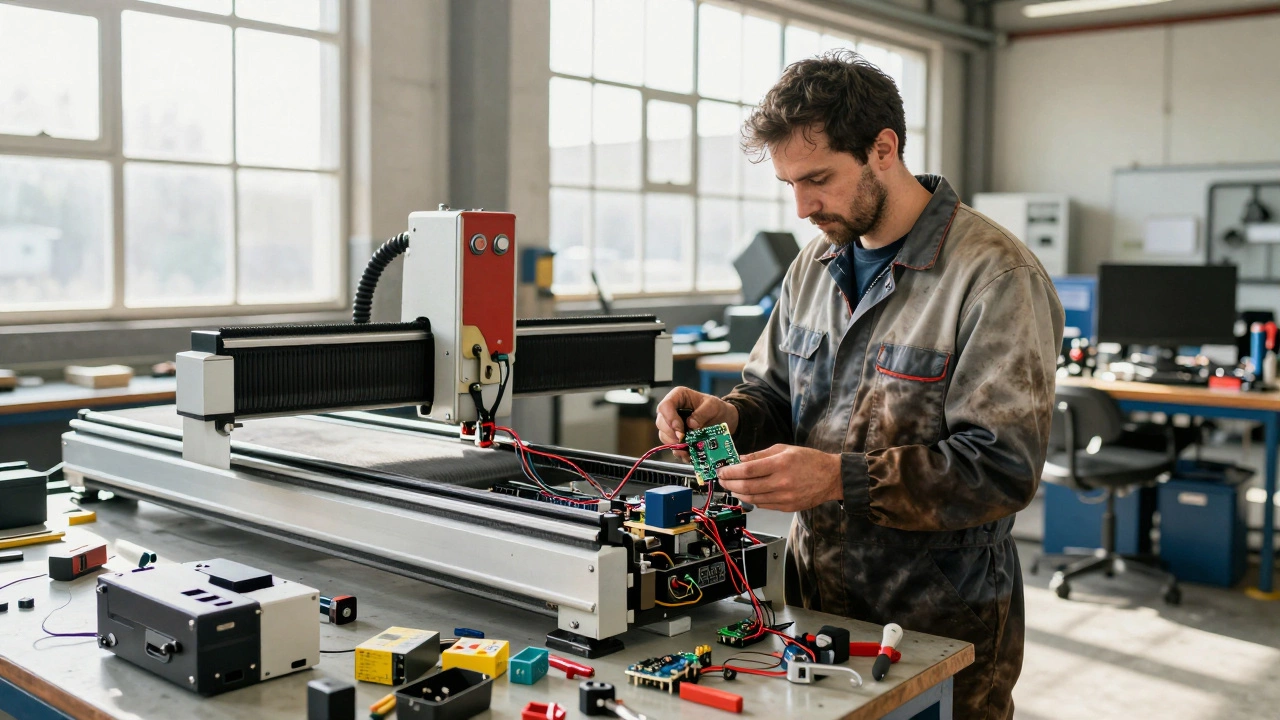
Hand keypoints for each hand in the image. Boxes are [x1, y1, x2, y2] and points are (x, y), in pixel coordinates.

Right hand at [655, 387, 738, 461]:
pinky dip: (679, 451)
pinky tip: (689, 453)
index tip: (681, 431)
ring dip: (675, 444)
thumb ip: (702, 413)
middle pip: (661, 423)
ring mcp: (672, 425)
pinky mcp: (676, 437)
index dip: (670, 420)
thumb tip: (691, 424)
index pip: (665, 407)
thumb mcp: (713, 406)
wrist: (723, 419)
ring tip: (688, 448)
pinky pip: (671, 446)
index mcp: (678, 397)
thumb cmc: (716, 408)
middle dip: (672, 434)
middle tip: (685, 441)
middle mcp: (671, 410)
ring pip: (664, 436)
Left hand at [716, 445, 842, 511]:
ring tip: (731, 487)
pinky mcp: (787, 507)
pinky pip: (763, 505)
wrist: (831, 477)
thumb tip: (740, 459)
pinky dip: (752, 499)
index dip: (730, 471)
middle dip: (729, 483)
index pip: (748, 470)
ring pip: (753, 498)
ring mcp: (784, 497)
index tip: (722, 470)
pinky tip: (747, 493)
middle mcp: (781, 482)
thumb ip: (760, 455)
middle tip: (722, 480)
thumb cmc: (810, 461)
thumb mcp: (784, 449)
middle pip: (747, 486)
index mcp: (780, 464)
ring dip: (738, 493)